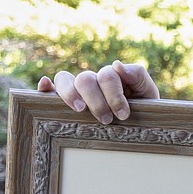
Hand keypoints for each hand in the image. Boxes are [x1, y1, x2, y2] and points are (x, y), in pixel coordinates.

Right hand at [37, 60, 159, 123]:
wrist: (142, 128)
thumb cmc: (144, 111)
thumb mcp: (148, 94)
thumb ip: (138, 76)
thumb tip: (116, 65)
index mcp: (112, 77)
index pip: (106, 76)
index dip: (114, 94)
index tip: (123, 115)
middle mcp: (93, 81)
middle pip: (85, 79)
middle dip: (96, 100)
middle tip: (106, 120)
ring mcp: (78, 90)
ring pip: (66, 80)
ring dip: (71, 95)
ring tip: (80, 110)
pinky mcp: (67, 102)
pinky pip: (51, 89)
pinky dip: (45, 87)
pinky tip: (44, 86)